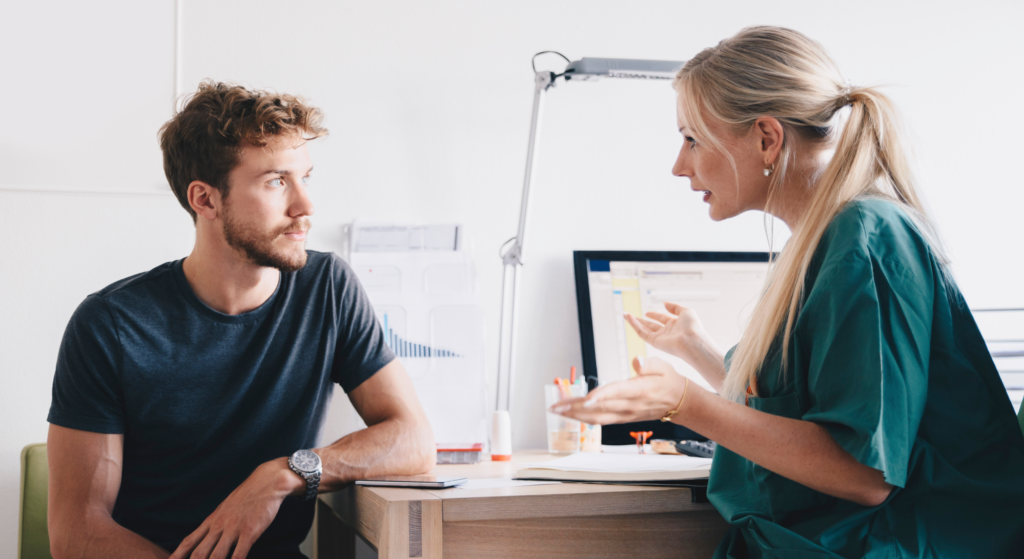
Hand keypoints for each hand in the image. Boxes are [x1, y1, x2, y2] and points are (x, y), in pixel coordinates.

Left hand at [170, 458, 303, 558]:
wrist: (267, 482)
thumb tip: (209, 537)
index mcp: (212, 520)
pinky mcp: (250, 532)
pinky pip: (238, 555)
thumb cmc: (248, 496)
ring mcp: (234, 529)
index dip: (177, 555)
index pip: (189, 541)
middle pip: (198, 553)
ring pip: (216, 557)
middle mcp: (219, 526)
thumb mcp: (226, 508)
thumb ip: (218, 523)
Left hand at [550, 357, 697, 425]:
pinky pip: (600, 420)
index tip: (585, 399)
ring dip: (574, 415)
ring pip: (596, 417)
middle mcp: (629, 405)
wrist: (680, 402)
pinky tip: (571, 415)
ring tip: (556, 410)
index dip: (600, 396)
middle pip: (599, 407)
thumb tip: (637, 361)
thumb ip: (648, 364)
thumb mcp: (663, 366)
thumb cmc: (669, 381)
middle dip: (575, 407)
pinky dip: (583, 418)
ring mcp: (625, 413)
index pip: (616, 393)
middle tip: (556, 405)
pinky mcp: (622, 417)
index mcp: (639, 390)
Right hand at [624, 303, 710, 363]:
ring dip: (634, 322)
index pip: (662, 319)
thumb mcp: (686, 312)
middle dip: (641, 320)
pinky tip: (629, 318)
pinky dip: (634, 325)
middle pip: (651, 325)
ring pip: (644, 329)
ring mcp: (660, 338)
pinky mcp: (655, 342)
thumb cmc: (692, 327)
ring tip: (625, 315)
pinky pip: (642, 333)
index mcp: (675, 325)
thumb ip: (675, 307)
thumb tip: (664, 304)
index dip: (654, 315)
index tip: (647, 312)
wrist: (692, 341)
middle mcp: (667, 332)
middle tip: (631, 315)